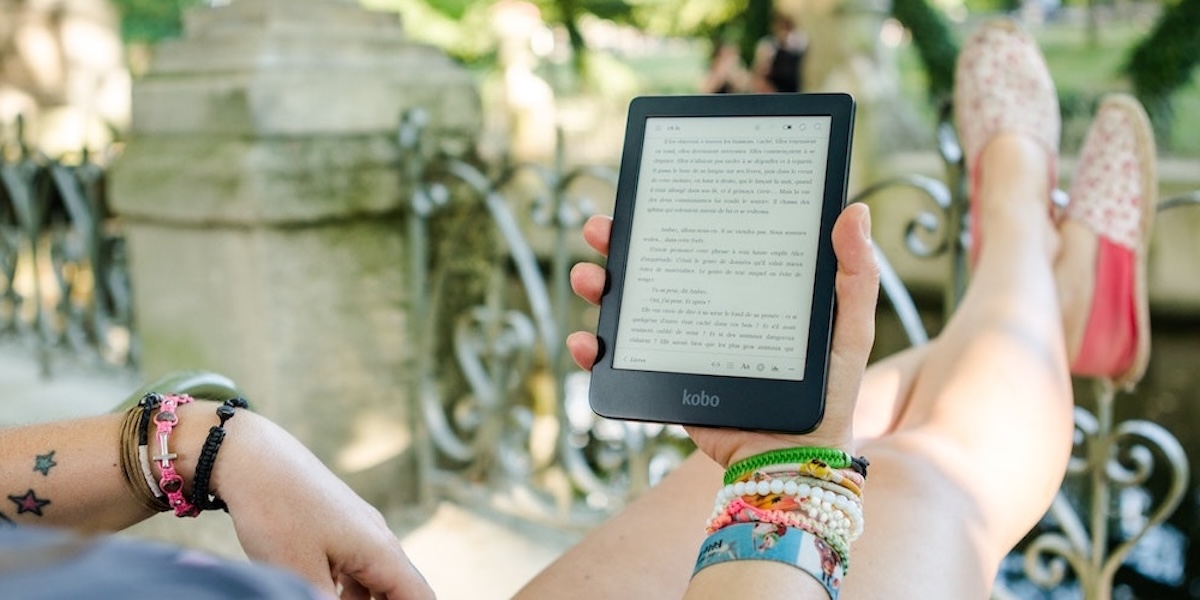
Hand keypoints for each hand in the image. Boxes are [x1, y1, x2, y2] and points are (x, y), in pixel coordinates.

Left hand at [210, 410, 434, 599]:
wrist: (252, 457)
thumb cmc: (277, 514)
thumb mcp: (300, 575)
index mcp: (380, 551)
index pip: (420, 597)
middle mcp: (378, 538)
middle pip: (399, 589)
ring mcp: (359, 529)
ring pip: (373, 581)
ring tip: (320, 598)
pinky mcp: (338, 526)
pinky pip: (353, 567)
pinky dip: (344, 589)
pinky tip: (314, 591)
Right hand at [567, 203, 878, 467]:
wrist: (794, 465)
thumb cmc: (830, 397)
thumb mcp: (849, 330)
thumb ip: (855, 276)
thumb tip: (854, 210)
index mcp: (743, 288)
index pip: (703, 240)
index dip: (672, 215)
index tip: (650, 192)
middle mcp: (706, 310)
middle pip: (654, 266)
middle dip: (619, 244)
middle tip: (600, 230)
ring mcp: (681, 347)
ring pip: (628, 309)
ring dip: (599, 288)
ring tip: (588, 277)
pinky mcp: (665, 383)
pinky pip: (620, 364)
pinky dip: (594, 351)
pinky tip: (587, 341)